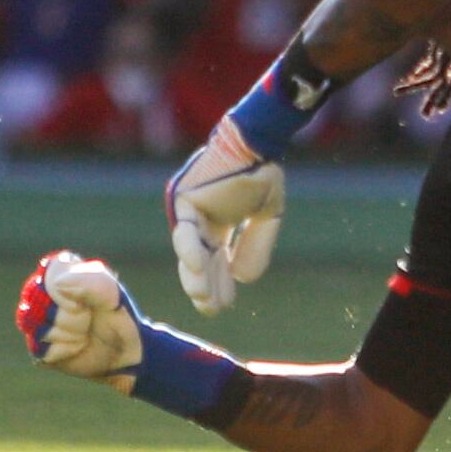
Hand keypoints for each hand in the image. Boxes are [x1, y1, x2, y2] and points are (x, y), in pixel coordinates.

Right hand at [15, 251, 146, 390]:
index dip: (71, 292)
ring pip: (40, 327)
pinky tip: (76, 345)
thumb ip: (90, 282)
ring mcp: (36, 320)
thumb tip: (58, 284)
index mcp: (59, 271)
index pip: (51, 274)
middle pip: (42, 302)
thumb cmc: (117, 315)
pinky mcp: (37, 346)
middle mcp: (42, 293)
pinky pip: (43, 349)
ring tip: (83, 330)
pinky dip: (67, 349)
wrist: (125, 349)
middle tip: (89, 316)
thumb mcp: (113, 294)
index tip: (89, 300)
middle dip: (73, 315)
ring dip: (71, 333)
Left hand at [167, 121, 285, 315]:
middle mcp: (200, 220)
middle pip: (201, 261)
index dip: (221, 282)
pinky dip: (189, 248)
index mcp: (219, 222)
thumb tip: (244, 280)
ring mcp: (189, 210)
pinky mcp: (183, 199)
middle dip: (207, 285)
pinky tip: (198, 266)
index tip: (225, 304)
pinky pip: (184, 229)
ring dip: (196, 274)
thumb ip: (256, 247)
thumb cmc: (264, 172)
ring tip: (202, 296)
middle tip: (211, 308)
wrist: (258, 143)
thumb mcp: (268, 217)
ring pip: (190, 251)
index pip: (217, 259)